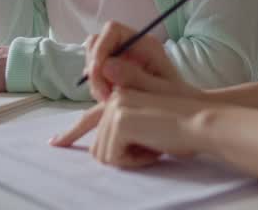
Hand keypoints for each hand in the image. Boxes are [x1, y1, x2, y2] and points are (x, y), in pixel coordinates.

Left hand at [50, 88, 211, 168]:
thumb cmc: (184, 125)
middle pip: (98, 146)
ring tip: (155, 146)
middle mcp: (114, 96)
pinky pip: (114, 158)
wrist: (202, 121)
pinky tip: (154, 148)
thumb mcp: (150, 122)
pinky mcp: (119, 119)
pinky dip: (135, 161)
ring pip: (105, 154)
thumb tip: (100, 146)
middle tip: (152, 148)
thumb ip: (126, 126)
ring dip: (130, 159)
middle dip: (124, 157)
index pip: (89, 118)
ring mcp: (115, 106)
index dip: (71, 133)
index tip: (55, 143)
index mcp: (121, 95)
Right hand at [83, 21, 202, 102]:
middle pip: (97, 44)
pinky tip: (107, 101)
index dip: (101, 47)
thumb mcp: (160, 90)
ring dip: (95, 81)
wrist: (183, 112)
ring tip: (108, 101)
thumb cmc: (177, 99)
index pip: (112, 30)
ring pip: (94, 61)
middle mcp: (130, 48)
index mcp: (144, 44)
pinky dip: (97, 88)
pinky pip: (97, 76)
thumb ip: (134, 77)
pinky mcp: (114, 75)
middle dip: (95, 69)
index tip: (98, 72)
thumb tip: (106, 65)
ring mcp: (121, 61)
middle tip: (104, 94)